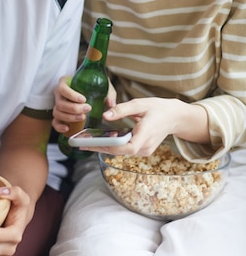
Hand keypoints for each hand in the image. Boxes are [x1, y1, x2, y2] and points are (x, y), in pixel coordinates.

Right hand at [52, 75, 116, 134]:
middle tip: (87, 109)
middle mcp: (59, 94)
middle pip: (60, 103)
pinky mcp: (59, 115)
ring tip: (82, 117)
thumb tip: (111, 104)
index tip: (83, 99)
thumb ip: (108, 93)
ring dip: (70, 117)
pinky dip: (59, 126)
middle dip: (74, 108)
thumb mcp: (102, 84)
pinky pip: (55, 122)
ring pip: (57, 112)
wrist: (88, 89)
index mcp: (65, 83)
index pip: (63, 89)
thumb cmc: (93, 85)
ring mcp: (58, 105)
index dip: (72, 95)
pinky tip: (68, 128)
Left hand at [90, 97, 208, 155]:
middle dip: (100, 147)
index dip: (111, 147)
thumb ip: (122, 110)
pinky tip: (100, 140)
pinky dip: (113, 145)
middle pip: (120, 151)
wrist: (175, 117)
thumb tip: (105, 115)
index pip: (128, 147)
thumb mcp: (140, 104)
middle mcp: (145, 146)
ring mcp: (145, 150)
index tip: (94, 144)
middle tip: (81, 144)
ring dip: (105, 147)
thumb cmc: (158, 108)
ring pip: (121, 151)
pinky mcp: (142, 150)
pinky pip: (125, 149)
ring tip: (86, 141)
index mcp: (146, 133)